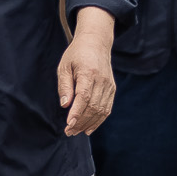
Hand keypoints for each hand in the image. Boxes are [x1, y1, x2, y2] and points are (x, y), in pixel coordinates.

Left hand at [57, 21, 116, 136]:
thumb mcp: (64, 66)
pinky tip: (89, 128)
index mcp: (88, 73)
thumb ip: (64, 86)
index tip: (69, 124)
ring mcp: (109, 85)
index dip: (77, 112)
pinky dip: (99, 120)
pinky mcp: (112, 89)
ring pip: (101, 110)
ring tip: (76, 132)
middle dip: (80, 121)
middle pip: (93, 106)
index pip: (84, 97)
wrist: (96, 43)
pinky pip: (107, 108)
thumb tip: (65, 105)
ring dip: (89, 123)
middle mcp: (102, 80)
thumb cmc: (76, 55)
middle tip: (69, 132)